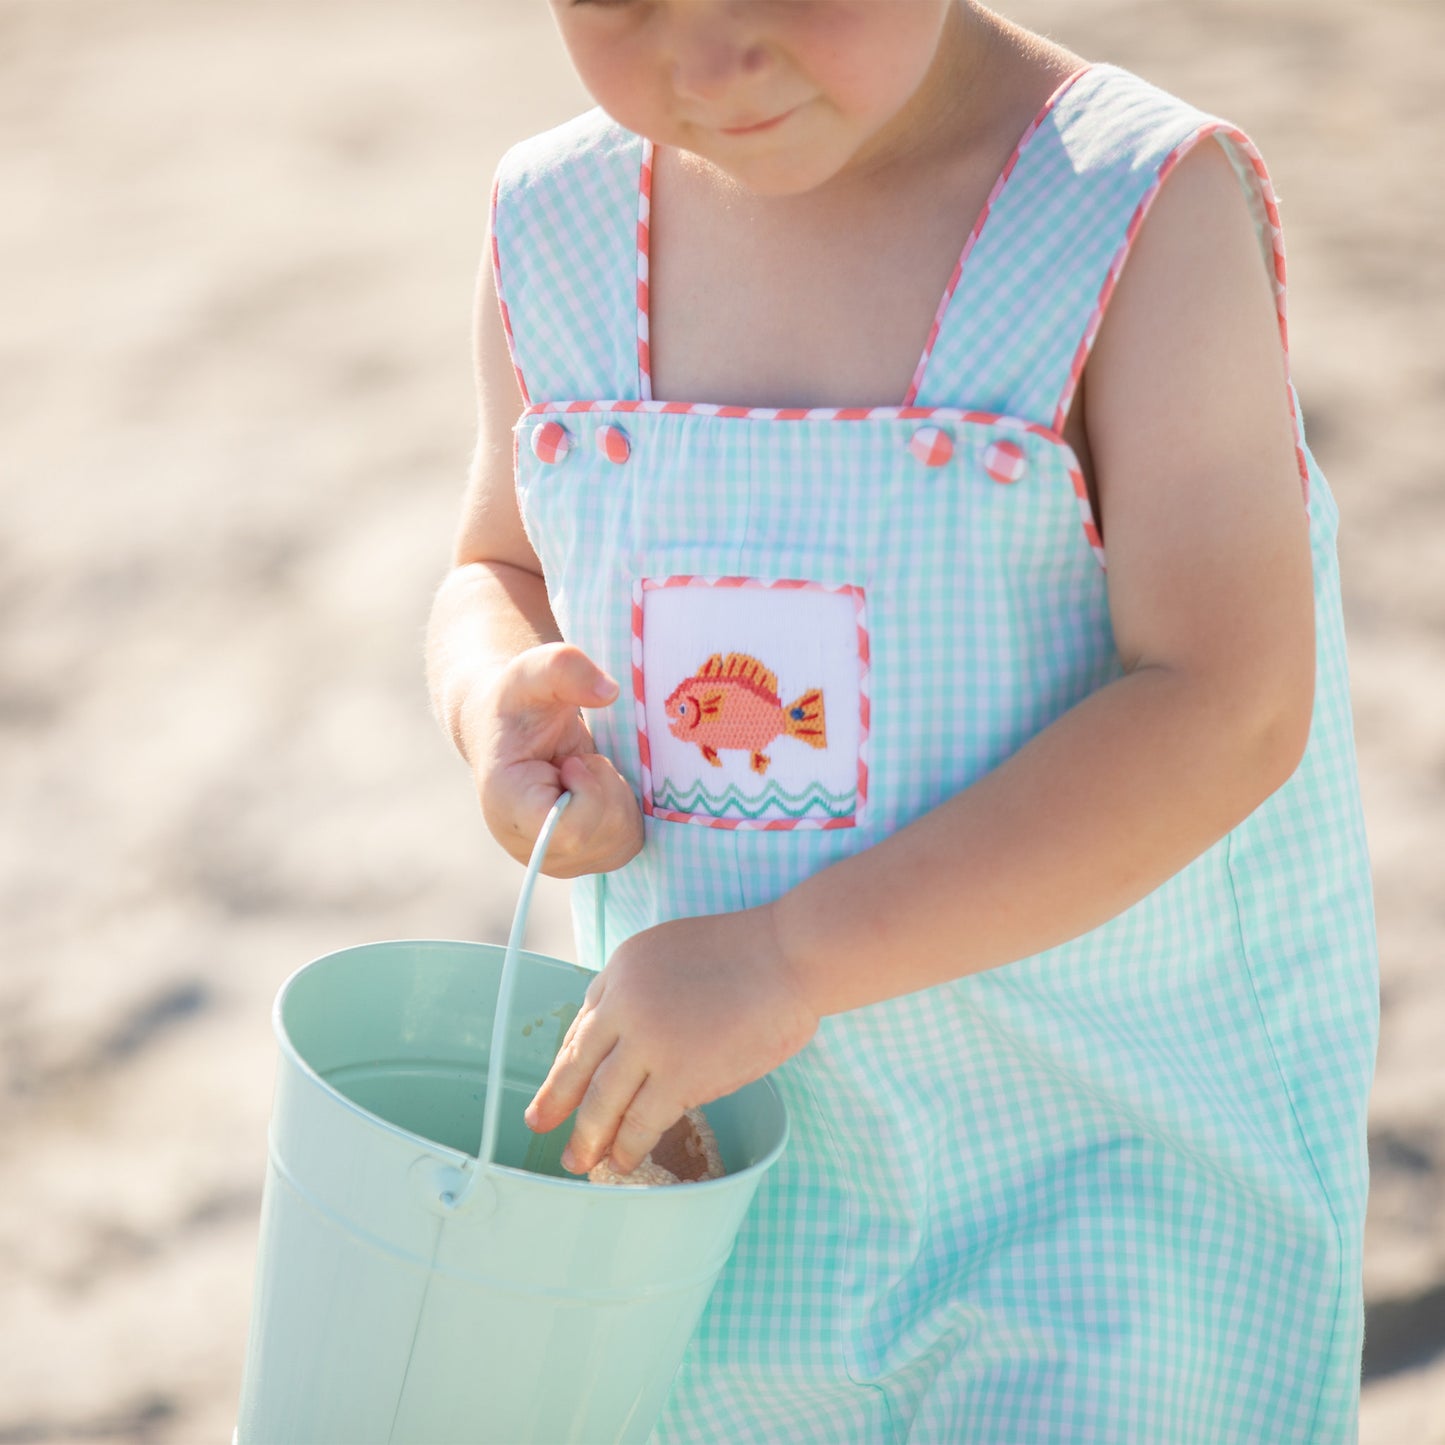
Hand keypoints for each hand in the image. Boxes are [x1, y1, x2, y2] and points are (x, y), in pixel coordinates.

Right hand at [464, 642, 643, 876]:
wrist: (510, 726)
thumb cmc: (521, 700)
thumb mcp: (535, 671)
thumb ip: (564, 668)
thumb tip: (609, 692)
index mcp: (507, 806)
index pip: (570, 829)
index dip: (588, 789)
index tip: (572, 759)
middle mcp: (526, 845)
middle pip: (600, 834)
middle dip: (605, 786)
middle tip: (577, 759)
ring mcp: (554, 859)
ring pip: (619, 842)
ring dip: (615, 797)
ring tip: (583, 771)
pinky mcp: (579, 860)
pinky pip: (627, 846)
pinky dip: (624, 812)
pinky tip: (597, 789)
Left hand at [525, 906, 818, 1174]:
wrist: (790, 956)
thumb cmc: (750, 951)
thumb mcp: (675, 950)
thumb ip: (647, 987)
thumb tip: (630, 1033)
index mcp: (622, 967)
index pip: (585, 1022)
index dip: (570, 1060)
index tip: (559, 1084)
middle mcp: (624, 1002)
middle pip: (579, 1062)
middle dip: (556, 1100)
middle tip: (539, 1125)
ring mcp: (648, 1040)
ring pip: (602, 1100)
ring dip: (588, 1136)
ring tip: (579, 1161)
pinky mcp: (678, 1074)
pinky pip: (640, 1121)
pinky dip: (626, 1146)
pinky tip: (621, 1161)